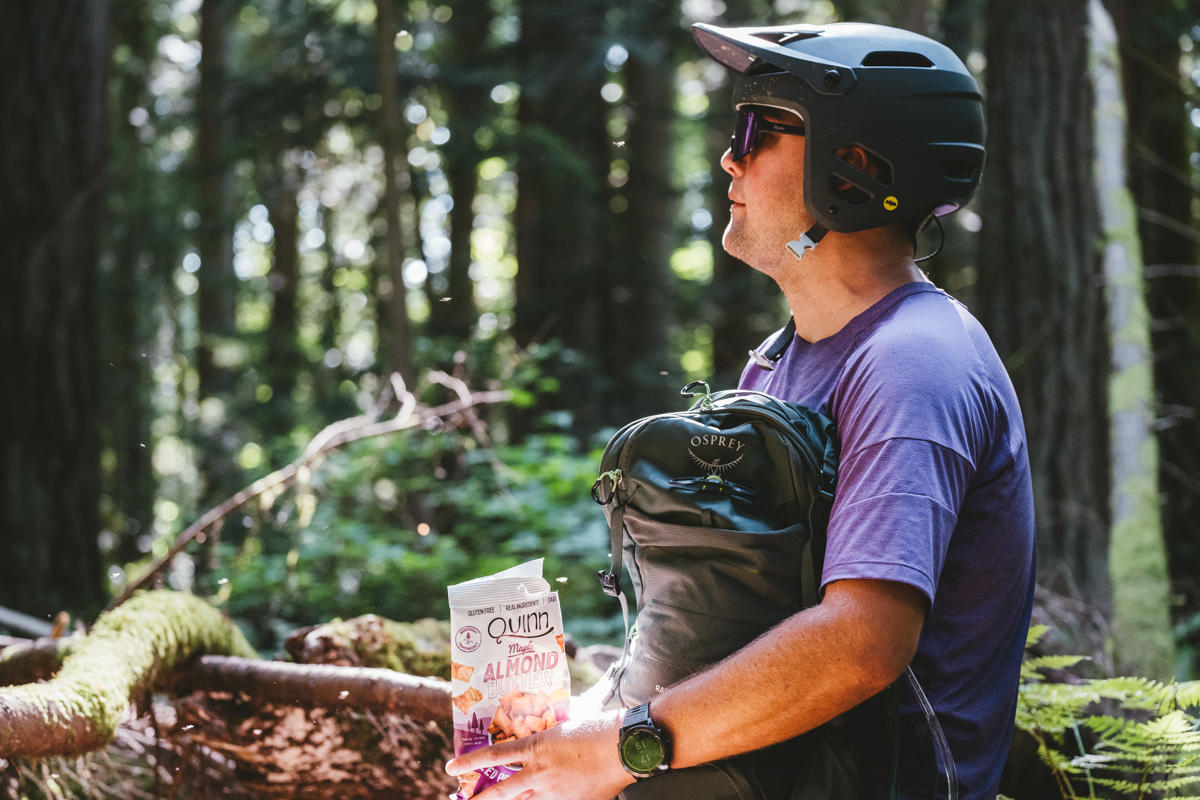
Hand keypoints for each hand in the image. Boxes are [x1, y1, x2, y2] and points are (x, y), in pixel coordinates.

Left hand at [446, 709, 635, 799]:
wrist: (625, 745)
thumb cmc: (598, 726)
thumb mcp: (566, 723)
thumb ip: (548, 729)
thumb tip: (539, 724)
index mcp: (537, 747)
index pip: (494, 757)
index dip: (469, 763)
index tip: (451, 768)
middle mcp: (540, 773)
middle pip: (501, 793)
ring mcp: (556, 793)